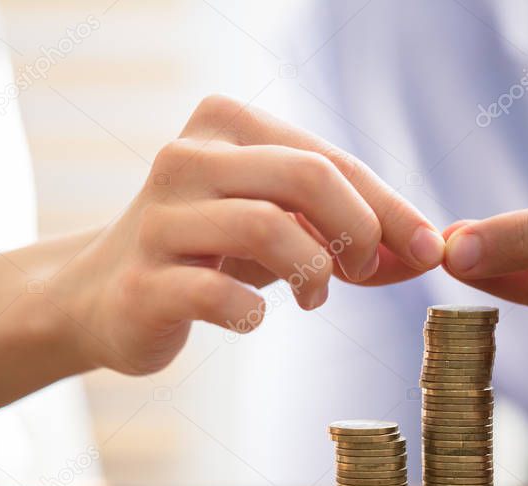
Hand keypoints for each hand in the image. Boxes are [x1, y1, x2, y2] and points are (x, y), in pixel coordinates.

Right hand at [58, 95, 442, 374]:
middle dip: (360, 230)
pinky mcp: (143, 281)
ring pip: (267, 227)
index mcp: (224, 125)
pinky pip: (222, 294)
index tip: (428, 251)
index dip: (389, 207)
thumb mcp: (276, 228)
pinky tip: (252, 318)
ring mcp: (158, 218)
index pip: (328, 158)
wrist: (99, 297)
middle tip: (368, 272)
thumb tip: (428, 253)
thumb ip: (345, 233)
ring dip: (314, 274)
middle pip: (305, 177)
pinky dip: (255, 313)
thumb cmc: (204, 253)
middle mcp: (186, 157)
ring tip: (316, 299)